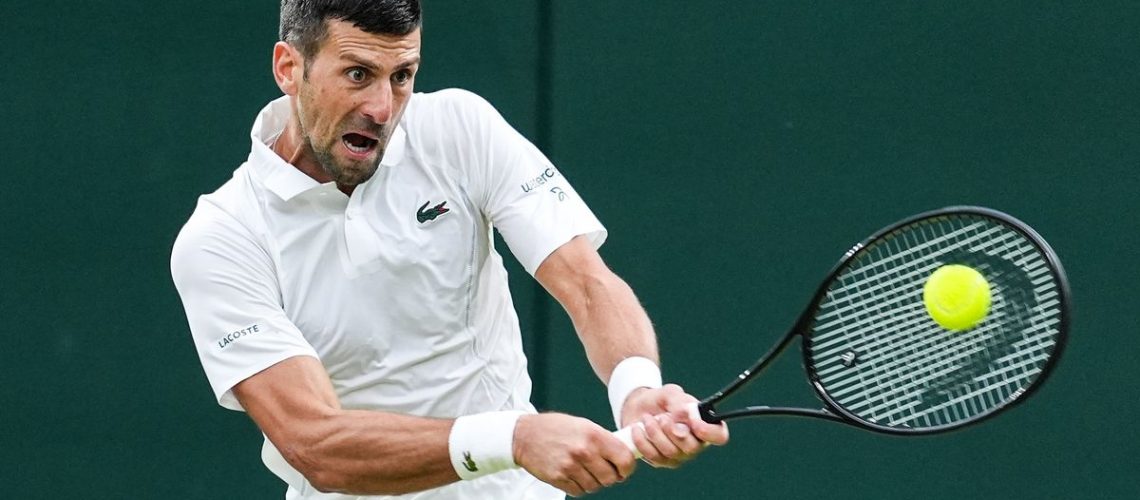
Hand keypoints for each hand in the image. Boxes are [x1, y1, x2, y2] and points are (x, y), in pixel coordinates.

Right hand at [513, 413, 637, 496]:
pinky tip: (572, 473)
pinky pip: (579, 491)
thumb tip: (624, 455)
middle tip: (603, 469)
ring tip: (584, 469)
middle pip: (611, 478)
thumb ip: (603, 440)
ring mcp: (570, 466)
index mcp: (593, 435)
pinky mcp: (558, 478)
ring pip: (595, 486)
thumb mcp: (583, 425)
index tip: (624, 468)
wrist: (525, 435)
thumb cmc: (555, 428)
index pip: (624, 459)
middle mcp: (583, 451)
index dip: (627, 467)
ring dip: (593, 481)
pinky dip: (579, 486)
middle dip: (610, 476)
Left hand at [620, 384, 729, 467]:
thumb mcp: (670, 393)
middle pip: (692, 448)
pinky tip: (638, 429)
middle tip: (662, 417)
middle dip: (673, 431)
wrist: (638, 407)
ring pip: (671, 452)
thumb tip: (688, 417)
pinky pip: (654, 457)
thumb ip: (681, 403)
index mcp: (704, 425)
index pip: (719, 435)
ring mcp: (679, 455)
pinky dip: (643, 441)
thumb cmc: (660, 400)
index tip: (695, 424)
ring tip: (647, 418)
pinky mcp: (661, 461)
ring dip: (655, 433)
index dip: (710, 433)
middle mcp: (695, 443)